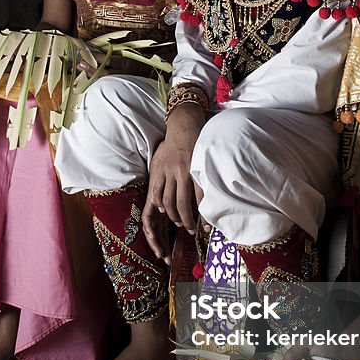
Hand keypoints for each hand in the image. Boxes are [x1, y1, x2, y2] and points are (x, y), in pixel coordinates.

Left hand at [142, 105, 204, 260]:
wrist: (183, 123)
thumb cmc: (173, 143)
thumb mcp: (159, 160)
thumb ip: (160, 179)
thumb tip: (160, 203)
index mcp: (157, 175)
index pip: (154, 204)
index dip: (158, 223)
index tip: (163, 235)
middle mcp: (166, 176)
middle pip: (168, 206)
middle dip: (174, 222)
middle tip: (182, 231)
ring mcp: (180, 173)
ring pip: (181, 203)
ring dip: (186, 218)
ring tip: (191, 227)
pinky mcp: (194, 170)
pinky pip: (198, 195)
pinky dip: (201, 208)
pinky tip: (205, 218)